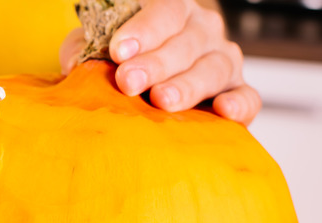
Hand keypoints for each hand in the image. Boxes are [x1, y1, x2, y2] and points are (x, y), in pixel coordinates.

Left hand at [60, 0, 260, 125]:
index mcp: (173, 11)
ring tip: (161, 100)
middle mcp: (203, 31)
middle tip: (128, 82)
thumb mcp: (100, 49)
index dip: (143, 30)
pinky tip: (221, 111)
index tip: (119, 52)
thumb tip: (74, 64)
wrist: (149, 88)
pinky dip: (238, 104)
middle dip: (155, 63)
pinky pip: (247, 97)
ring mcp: (223, 61)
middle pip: (185, 43)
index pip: (164, 11)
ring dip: (187, 85)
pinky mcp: (238, 93)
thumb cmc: (124, 63)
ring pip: (213, 68)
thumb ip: (85, 49)